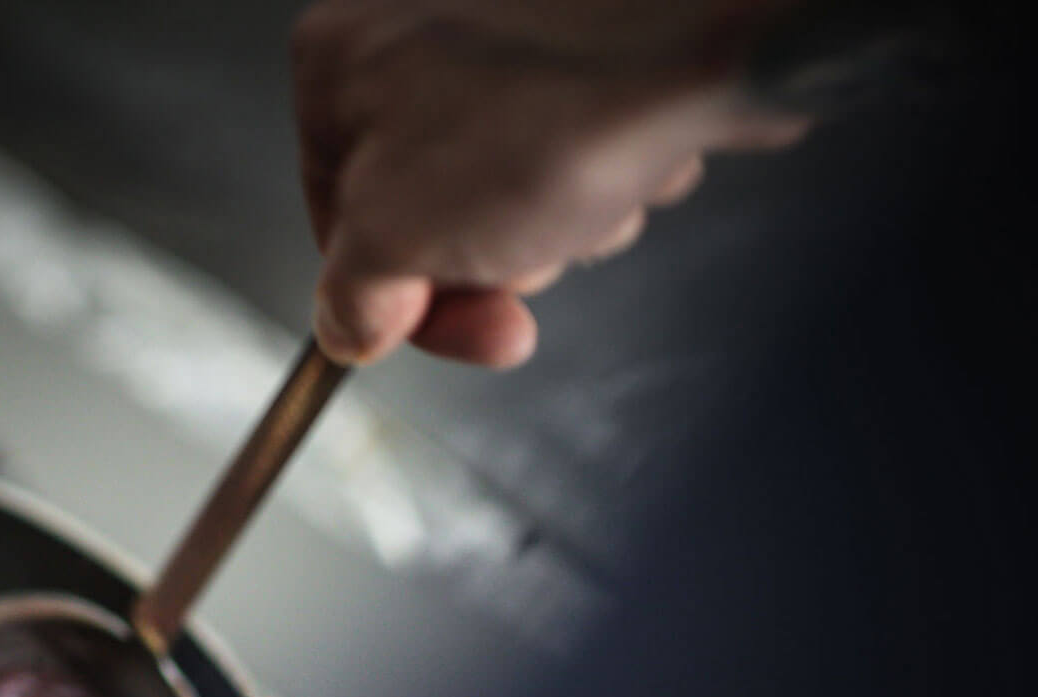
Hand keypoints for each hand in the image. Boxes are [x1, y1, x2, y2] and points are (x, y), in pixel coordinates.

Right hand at [292, 0, 814, 366]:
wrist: (703, 45)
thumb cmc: (553, 115)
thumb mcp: (398, 239)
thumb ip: (351, 297)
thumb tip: (351, 326)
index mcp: (337, 63)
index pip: (334, 219)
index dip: (391, 293)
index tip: (439, 326)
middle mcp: (414, 25)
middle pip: (428, 207)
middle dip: (487, 256)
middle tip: (524, 253)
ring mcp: (507, 29)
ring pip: (509, 184)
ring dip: (556, 224)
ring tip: (588, 193)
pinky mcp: (588, 43)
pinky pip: (575, 143)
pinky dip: (605, 172)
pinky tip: (631, 159)